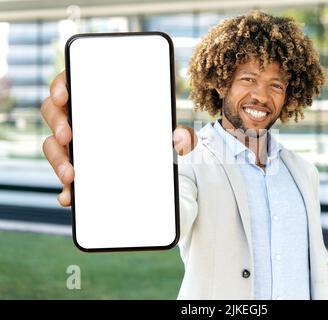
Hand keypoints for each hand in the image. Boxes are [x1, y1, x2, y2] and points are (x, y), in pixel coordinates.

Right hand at [41, 70, 196, 206]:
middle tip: (69, 135)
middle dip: (57, 122)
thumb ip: (180, 136)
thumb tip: (182, 138)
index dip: (61, 86)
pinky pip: (65, 177)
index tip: (63, 96)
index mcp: (98, 100)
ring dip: (57, 159)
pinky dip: (66, 188)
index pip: (71, 83)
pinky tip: (70, 196)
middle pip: (54, 113)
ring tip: (71, 173)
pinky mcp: (77, 169)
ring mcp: (76, 144)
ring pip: (54, 146)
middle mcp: (81, 119)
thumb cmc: (156, 139)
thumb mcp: (170, 135)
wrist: (157, 168)